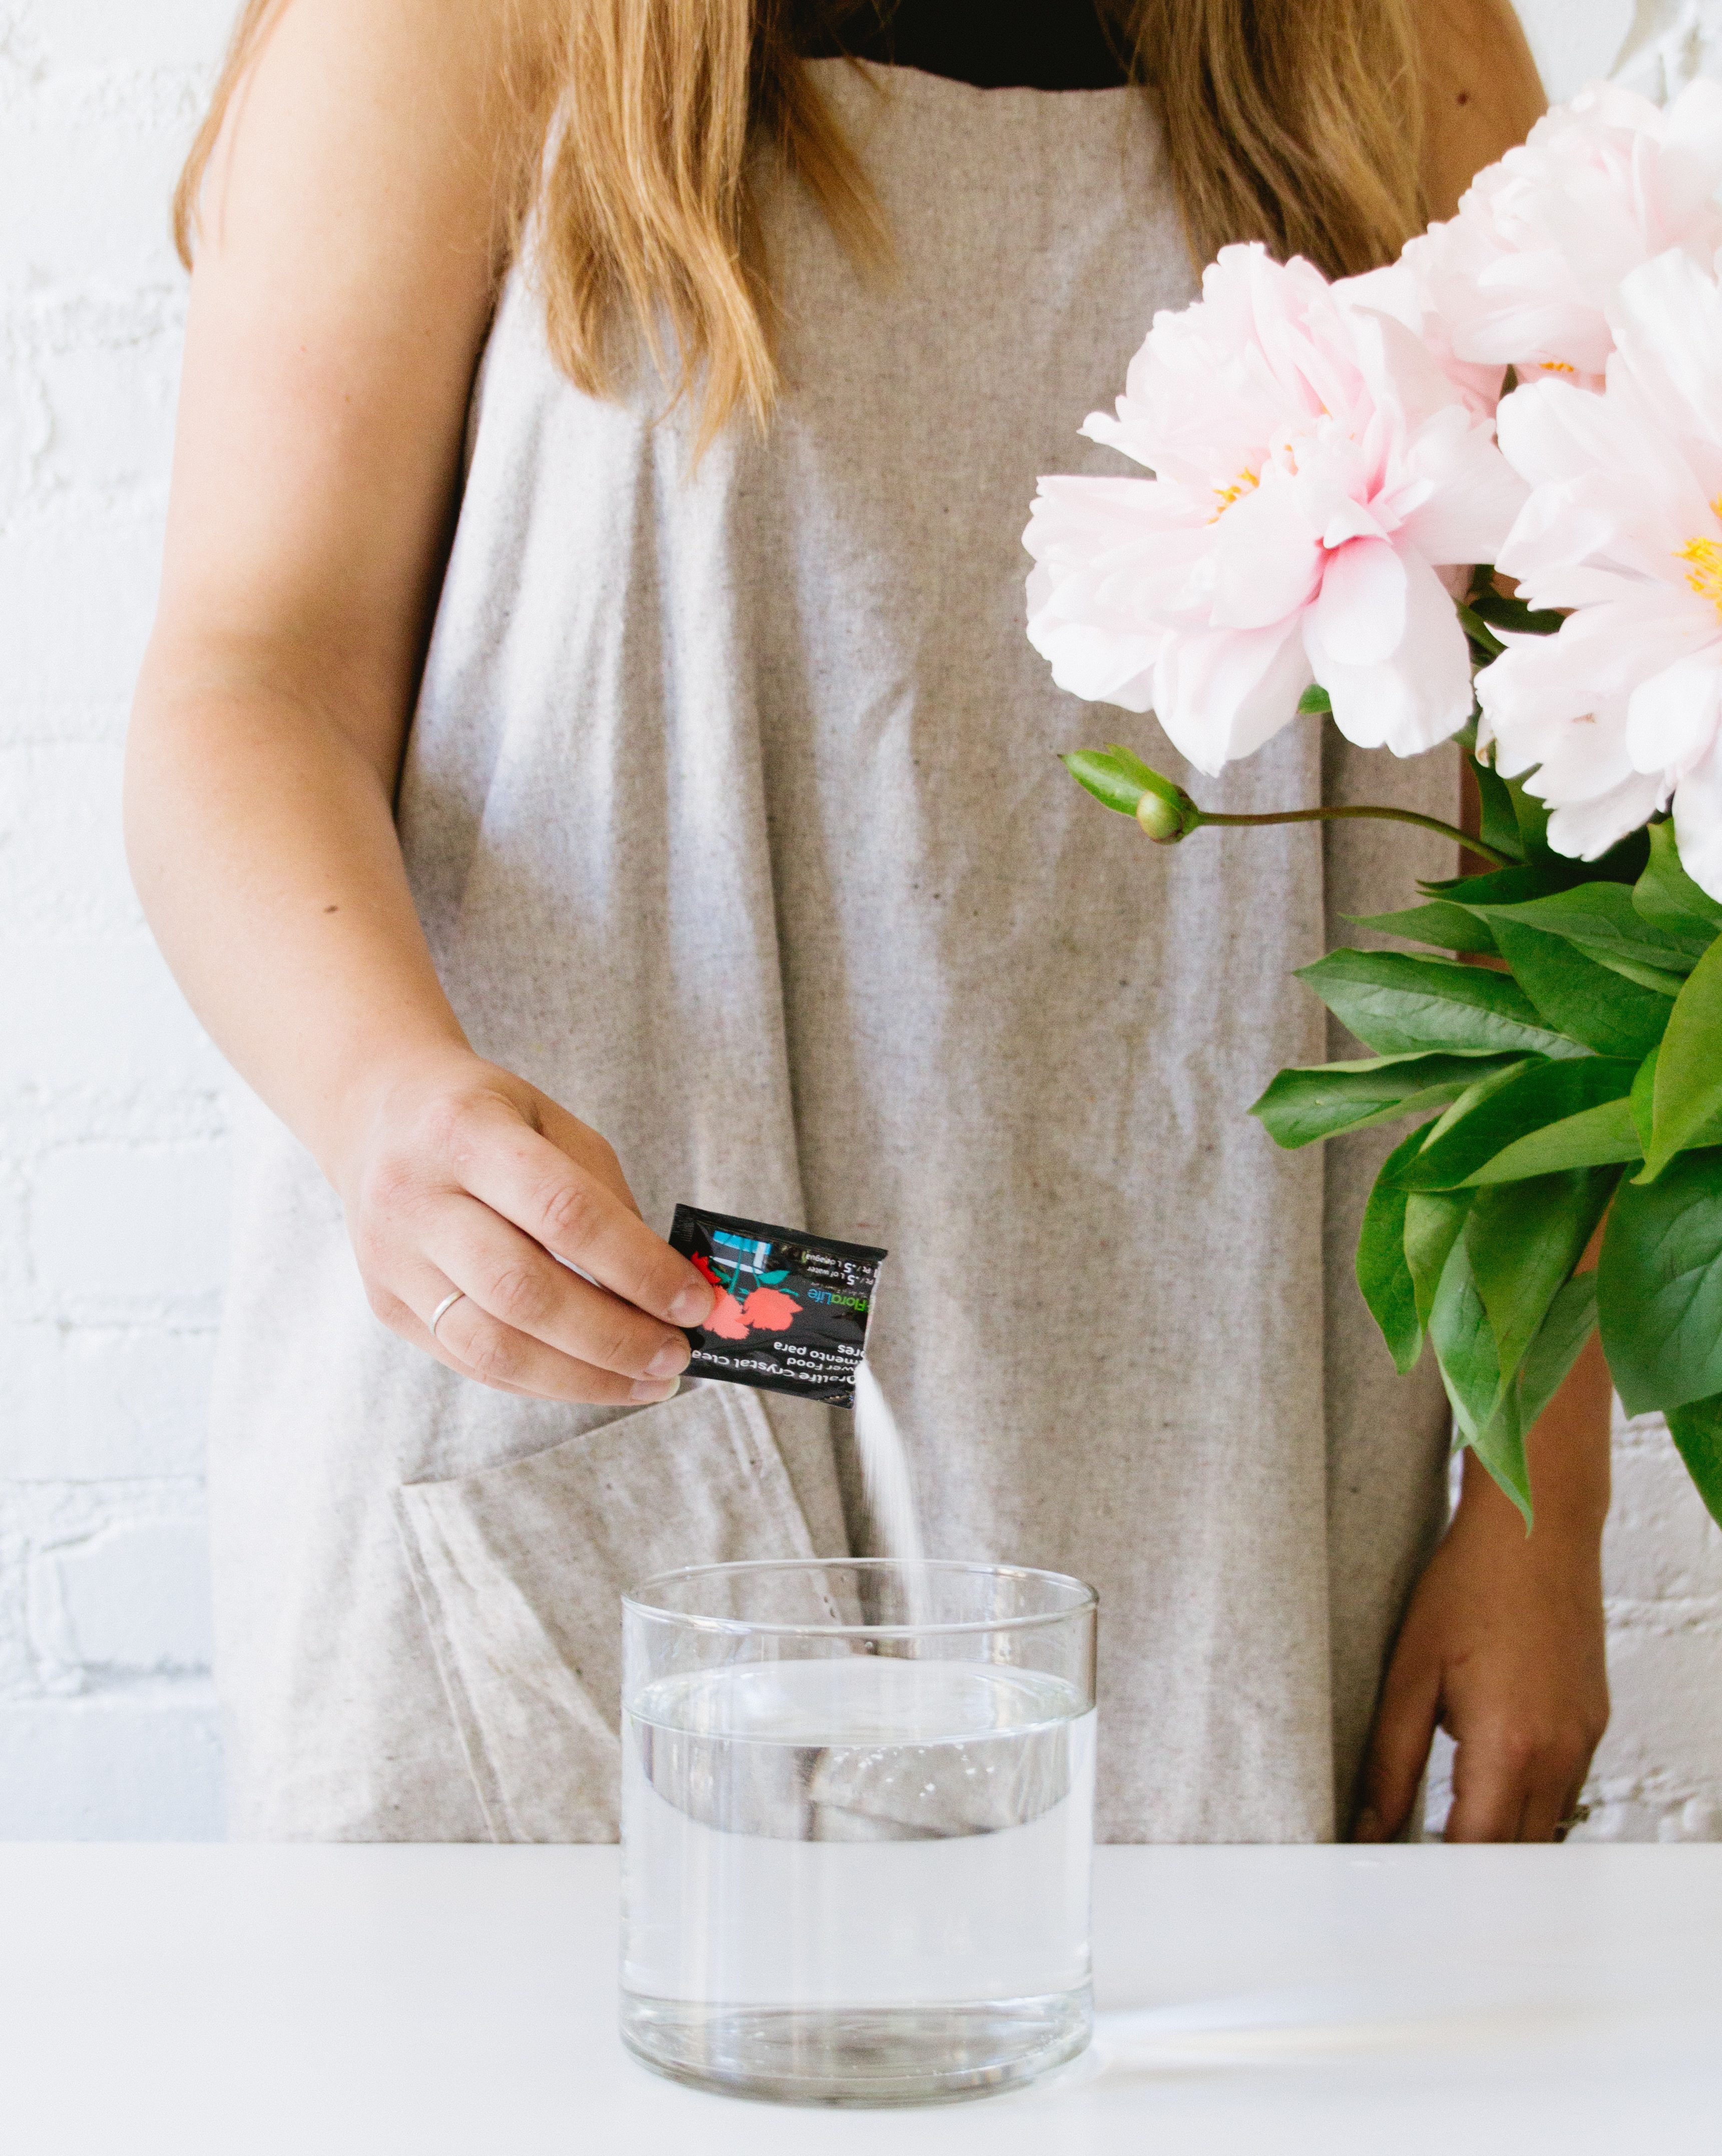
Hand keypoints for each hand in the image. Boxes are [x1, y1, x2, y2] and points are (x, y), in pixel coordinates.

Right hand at [333, 1046, 714, 1403]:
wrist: (378, 1114)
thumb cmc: (487, 1117)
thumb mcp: (551, 1122)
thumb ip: (603, 1196)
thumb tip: (663, 1288)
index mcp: (465, 1131)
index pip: (563, 1212)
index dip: (635, 1266)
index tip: (693, 1302)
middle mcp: (415, 1197)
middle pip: (523, 1291)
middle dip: (614, 1336)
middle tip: (676, 1355)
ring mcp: (392, 1258)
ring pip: (491, 1346)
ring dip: (583, 1378)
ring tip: (648, 1383)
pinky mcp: (387, 1305)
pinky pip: (472, 1362)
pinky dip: (543, 1380)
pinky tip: (594, 1379)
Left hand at [1353, 1452, 1608, 1842]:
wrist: (1534, 1530)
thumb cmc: (1468, 1587)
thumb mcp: (1410, 1673)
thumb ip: (1388, 1761)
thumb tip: (1368, 1829)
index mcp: (1509, 1747)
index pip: (1477, 1851)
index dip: (1437, 1878)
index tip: (1400, 1881)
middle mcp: (1559, 1754)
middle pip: (1519, 1854)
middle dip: (1470, 1869)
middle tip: (1417, 1869)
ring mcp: (1583, 1741)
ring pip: (1547, 1827)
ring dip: (1501, 1838)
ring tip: (1446, 1831)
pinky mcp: (1592, 1725)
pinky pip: (1563, 1790)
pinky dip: (1526, 1802)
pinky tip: (1486, 1783)